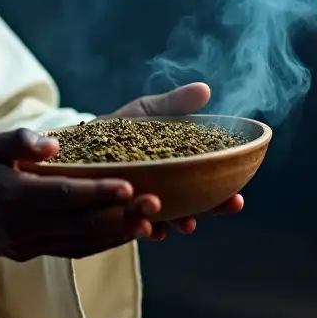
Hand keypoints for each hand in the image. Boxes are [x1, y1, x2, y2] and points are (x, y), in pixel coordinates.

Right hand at [0, 128, 160, 261]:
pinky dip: (100, 243)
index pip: (63, 195)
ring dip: (117, 233)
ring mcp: (26, 244)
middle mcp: (22, 226)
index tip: (129, 184)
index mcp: (11, 196)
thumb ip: (16, 141)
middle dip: (121, 214)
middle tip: (157, 202)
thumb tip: (52, 143)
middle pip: (80, 224)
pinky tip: (123, 233)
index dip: (98, 192)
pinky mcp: (29, 253)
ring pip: (81, 242)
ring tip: (151, 220)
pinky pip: (71, 250)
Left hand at [103, 81, 245, 238]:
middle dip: (211, 212)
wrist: (79, 140)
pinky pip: (134, 225)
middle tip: (221, 213)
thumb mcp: (148, 112)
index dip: (225, 196)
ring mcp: (144, 203)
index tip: (237, 199)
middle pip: (196, 206)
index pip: (209, 187)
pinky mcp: (120, 212)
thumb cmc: (121, 126)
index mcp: (179, 171)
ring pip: (168, 218)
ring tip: (186, 224)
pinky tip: (151, 228)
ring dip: (179, 222)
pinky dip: (144, 227)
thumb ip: (174, 105)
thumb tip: (205, 89)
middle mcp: (165, 192)